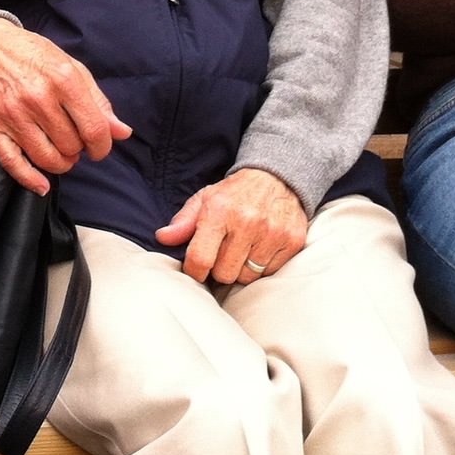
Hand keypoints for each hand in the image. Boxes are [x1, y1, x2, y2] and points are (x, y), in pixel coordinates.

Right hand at [0, 19, 130, 195]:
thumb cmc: (36, 57)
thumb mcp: (74, 69)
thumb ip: (99, 102)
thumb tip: (122, 133)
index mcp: (63, 80)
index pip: (93, 129)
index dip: (103, 146)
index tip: (99, 147)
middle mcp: (37, 98)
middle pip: (71, 146)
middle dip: (78, 149)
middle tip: (73, 138)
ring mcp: (12, 114)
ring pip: (47, 159)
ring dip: (61, 163)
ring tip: (61, 151)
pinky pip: (13, 164)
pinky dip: (30, 180)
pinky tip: (42, 185)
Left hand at [154, 168, 309, 284]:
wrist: (278, 178)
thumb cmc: (235, 194)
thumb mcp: (205, 200)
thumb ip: (183, 221)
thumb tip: (163, 238)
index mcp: (219, 212)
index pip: (200, 259)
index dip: (194, 271)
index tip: (197, 269)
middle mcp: (247, 222)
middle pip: (224, 273)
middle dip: (220, 268)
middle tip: (224, 252)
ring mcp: (271, 233)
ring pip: (247, 276)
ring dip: (242, 268)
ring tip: (242, 249)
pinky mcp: (291, 241)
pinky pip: (269, 272)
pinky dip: (262, 266)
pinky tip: (260, 248)